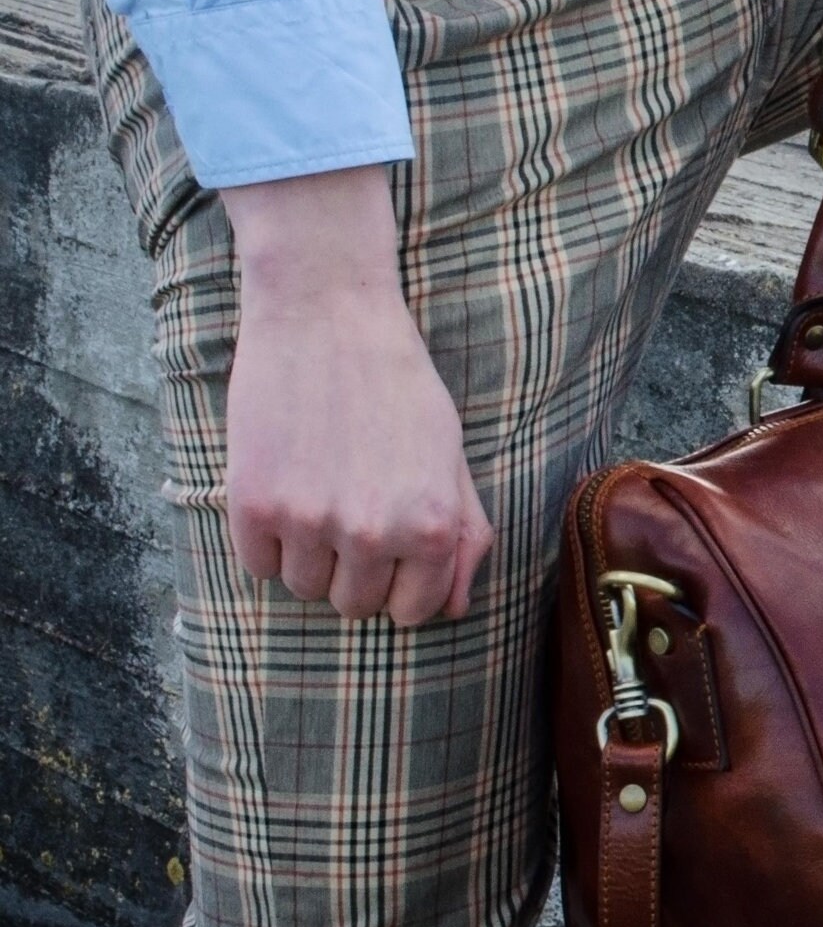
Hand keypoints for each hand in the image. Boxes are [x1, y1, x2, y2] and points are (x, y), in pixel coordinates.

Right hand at [222, 166, 492, 625]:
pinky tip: (287, 486)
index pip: (414, 610)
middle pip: (356, 605)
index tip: (393, 554)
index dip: (402, 585)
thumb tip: (457, 609)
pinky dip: (269, 540)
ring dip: (311, 554)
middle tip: (353, 508)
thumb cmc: (399, 384)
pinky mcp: (254, 506)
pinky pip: (260, 566)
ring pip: (306, 588)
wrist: (327, 315)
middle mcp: (375, 534)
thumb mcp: (450, 455)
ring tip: (321, 490)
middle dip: (357, 570)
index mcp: (432, 526)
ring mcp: (311, 523)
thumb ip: (464, 533)